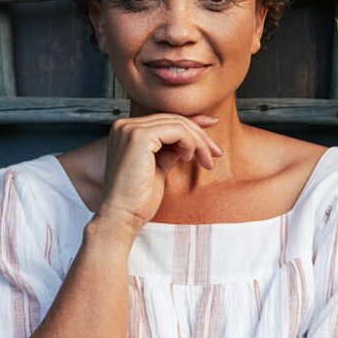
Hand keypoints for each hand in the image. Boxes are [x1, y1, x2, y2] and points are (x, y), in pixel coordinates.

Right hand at [96, 114, 222, 230]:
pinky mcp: (139, 137)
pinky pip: (177, 131)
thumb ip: (171, 149)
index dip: (192, 124)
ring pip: (178, 124)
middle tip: (216, 153)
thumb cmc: (137, 199)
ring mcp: (130, 129)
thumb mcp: (159, 166)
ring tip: (206, 161)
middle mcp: (125, 126)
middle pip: (173, 120)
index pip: (166, 121)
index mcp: (126, 131)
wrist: (121, 217)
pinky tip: (190, 158)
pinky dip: (190, 143)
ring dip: (199, 142)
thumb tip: (192, 137)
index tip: (213, 129)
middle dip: (200, 135)